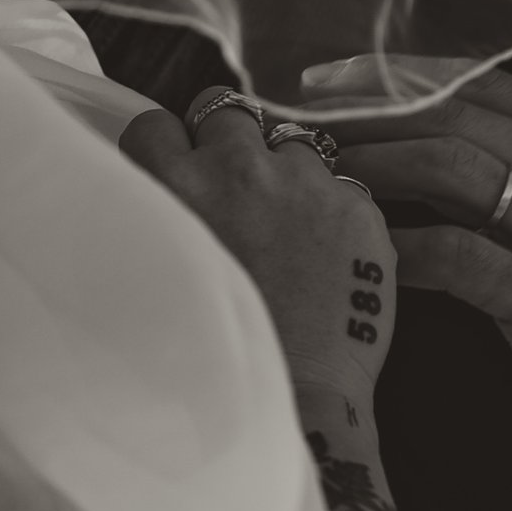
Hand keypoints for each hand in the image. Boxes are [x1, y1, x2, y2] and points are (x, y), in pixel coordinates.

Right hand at [120, 99, 396, 407]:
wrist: (293, 400)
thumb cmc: (209, 358)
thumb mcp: (155, 281)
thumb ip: (154, 226)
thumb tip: (158, 199)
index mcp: (176, 186)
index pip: (156, 124)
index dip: (168, 147)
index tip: (178, 170)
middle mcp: (237, 168)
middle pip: (224, 109)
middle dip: (226, 139)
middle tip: (234, 185)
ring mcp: (304, 182)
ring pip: (290, 142)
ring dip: (284, 170)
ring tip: (287, 223)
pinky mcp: (356, 207)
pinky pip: (341, 186)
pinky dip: (332, 210)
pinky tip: (326, 255)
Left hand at [329, 68, 511, 510]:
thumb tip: (433, 146)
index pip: (485, 83)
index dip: (397, 77)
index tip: (326, 81)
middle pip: (458, 113)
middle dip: (366, 113)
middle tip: (295, 124)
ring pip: (450, 168)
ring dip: (369, 168)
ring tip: (313, 180)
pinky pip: (456, 255)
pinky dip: (400, 247)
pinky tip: (358, 254)